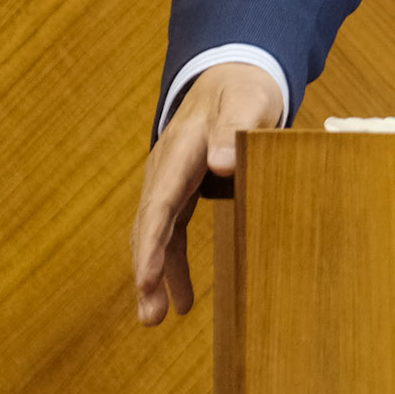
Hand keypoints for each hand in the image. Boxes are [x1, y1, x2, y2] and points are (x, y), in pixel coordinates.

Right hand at [130, 61, 282, 325]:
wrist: (234, 75)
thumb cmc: (244, 90)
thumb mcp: (248, 102)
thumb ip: (236, 130)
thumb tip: (222, 163)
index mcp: (181, 150)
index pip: (160, 203)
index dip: (152, 243)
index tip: (146, 277)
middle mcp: (167, 169)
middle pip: (150, 226)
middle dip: (147, 271)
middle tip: (149, 316)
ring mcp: (170, 181)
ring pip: (156, 234)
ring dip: (155, 276)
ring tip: (157, 317)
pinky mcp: (181, 191)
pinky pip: (171, 232)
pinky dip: (172, 263)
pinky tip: (180, 297)